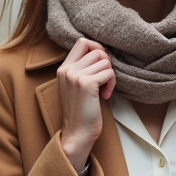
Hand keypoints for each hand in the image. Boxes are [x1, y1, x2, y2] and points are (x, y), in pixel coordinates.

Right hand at [58, 38, 115, 171]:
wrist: (77, 133)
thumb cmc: (82, 112)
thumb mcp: (77, 86)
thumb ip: (83, 69)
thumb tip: (103, 53)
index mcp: (64, 68)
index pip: (82, 42)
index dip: (97, 49)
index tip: (101, 66)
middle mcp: (67, 69)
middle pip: (97, 51)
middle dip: (106, 65)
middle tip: (104, 81)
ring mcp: (75, 76)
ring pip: (105, 61)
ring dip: (110, 76)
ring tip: (104, 91)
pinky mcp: (86, 83)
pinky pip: (108, 72)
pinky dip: (111, 84)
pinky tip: (105, 96)